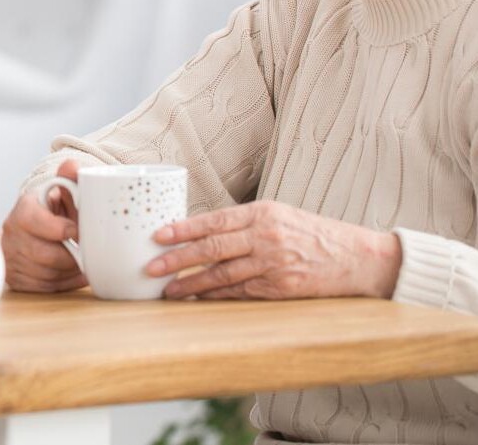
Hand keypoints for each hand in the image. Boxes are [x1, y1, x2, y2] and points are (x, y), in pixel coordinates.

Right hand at [1, 159, 86, 292]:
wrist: (34, 231)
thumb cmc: (54, 213)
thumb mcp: (62, 194)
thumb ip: (70, 180)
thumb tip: (72, 166)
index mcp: (23, 210)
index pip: (33, 221)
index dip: (59, 229)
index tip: (77, 231)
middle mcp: (11, 234)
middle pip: (44, 255)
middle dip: (70, 256)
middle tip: (85, 252)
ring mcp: (11, 257)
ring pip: (47, 275)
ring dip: (70, 272)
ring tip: (81, 262)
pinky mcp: (16, 279)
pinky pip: (44, 288)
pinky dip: (64, 283)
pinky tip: (71, 273)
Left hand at [148, 200, 402, 299]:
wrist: (360, 257)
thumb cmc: (313, 234)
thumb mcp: (279, 216)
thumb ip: (243, 224)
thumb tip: (200, 233)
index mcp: (261, 213)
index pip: (213, 220)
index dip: (182, 229)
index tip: (157, 236)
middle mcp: (265, 236)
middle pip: (212, 249)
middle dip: (177, 259)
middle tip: (152, 268)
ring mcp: (274, 264)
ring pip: (223, 275)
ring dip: (192, 284)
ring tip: (169, 291)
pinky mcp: (283, 288)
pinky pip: (242, 293)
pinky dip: (218, 297)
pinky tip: (200, 299)